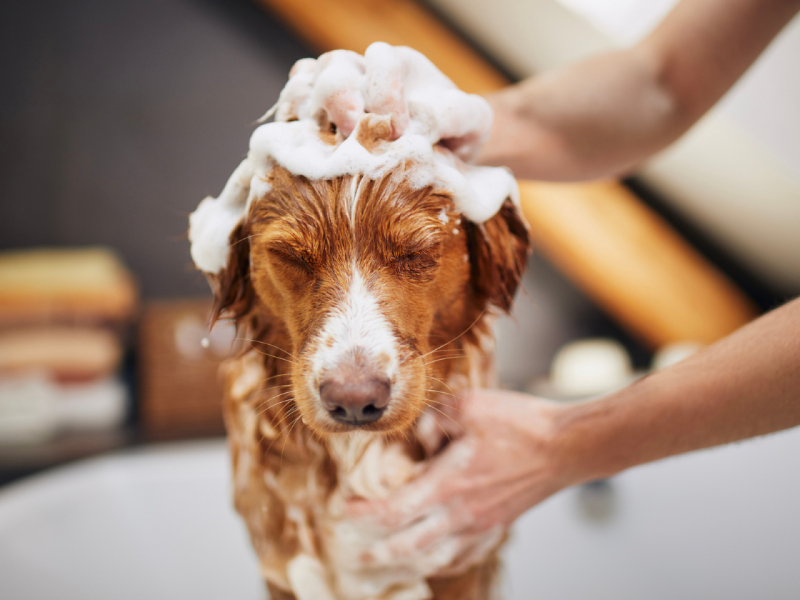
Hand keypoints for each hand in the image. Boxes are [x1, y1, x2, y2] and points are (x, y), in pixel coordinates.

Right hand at [275, 42, 492, 160]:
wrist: (439, 156)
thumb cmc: (455, 136)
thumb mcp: (471, 122)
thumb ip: (455, 115)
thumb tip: (418, 123)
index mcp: (401, 67)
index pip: (381, 61)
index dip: (385, 95)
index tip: (399, 133)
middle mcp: (363, 72)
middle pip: (334, 66)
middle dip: (340, 99)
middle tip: (352, 133)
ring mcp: (336, 92)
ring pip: (307, 80)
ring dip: (309, 108)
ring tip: (324, 138)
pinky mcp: (318, 117)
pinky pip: (292, 102)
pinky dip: (292, 116)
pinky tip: (304, 138)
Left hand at [346, 389, 572, 574]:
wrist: (567, 446)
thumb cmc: (519, 424)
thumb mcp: (466, 406)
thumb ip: (432, 421)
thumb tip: (418, 438)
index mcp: (447, 486)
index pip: (391, 511)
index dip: (363, 514)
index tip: (344, 509)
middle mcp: (461, 514)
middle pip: (407, 546)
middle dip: (377, 552)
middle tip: (356, 555)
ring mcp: (482, 525)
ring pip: (435, 558)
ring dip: (406, 563)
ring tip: (389, 565)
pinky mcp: (499, 525)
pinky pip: (465, 556)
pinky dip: (443, 562)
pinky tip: (436, 560)